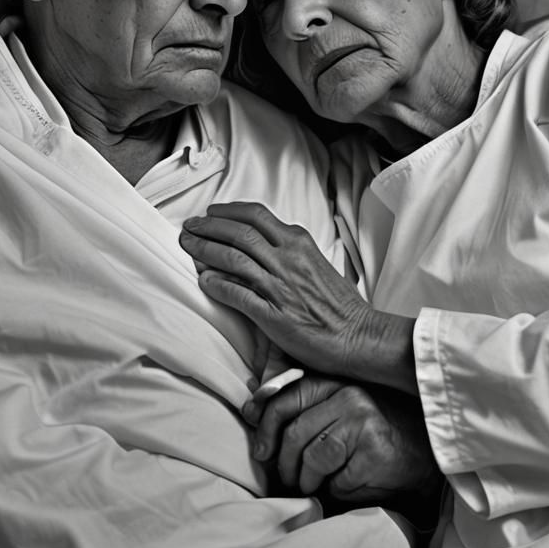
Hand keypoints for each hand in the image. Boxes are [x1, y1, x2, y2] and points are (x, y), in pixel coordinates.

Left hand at [180, 202, 415, 390]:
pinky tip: (203, 281)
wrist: (359, 336)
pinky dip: (216, 285)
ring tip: (188, 246)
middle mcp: (288, 258)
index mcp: (299, 242)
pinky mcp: (273, 314)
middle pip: (239, 232)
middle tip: (190, 226)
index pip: (256, 215)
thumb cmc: (340, 305)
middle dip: (209, 226)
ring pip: (233, 258)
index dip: (227, 212)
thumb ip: (291, 252)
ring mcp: (279, 285)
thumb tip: (264, 247)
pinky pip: (237, 294)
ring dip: (205, 250)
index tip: (211, 213)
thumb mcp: (317, 263)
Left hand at [243, 374, 439, 506]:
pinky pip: (337, 481)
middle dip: (284, 465)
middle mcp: (349, 396)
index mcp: (335, 382)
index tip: (260, 451)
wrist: (422, 453)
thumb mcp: (337, 410)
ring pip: (313, 459)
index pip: (287, 398)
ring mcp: (364, 422)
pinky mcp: (375, 451)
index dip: (265, 426)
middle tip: (287, 480)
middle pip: (295, 434)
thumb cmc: (371, 433)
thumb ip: (302, 406)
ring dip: (307, 482)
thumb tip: (250, 409)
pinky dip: (336, 491)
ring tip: (313, 486)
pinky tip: (346, 486)